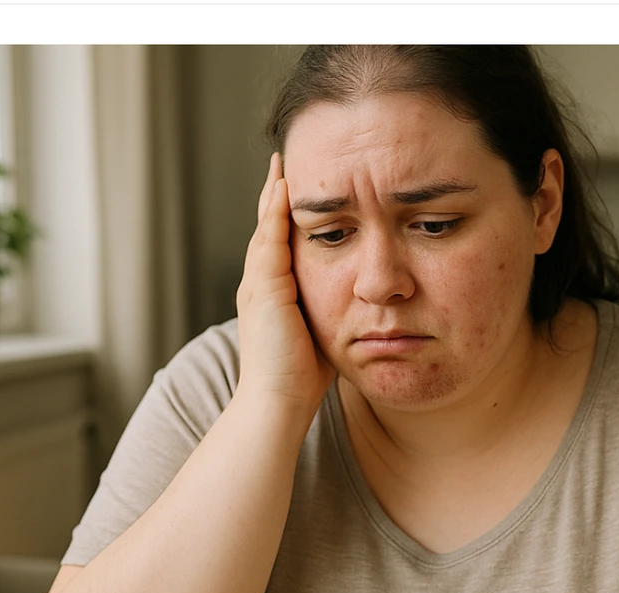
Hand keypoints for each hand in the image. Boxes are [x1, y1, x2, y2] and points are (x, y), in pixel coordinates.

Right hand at [235, 152, 335, 417]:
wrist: (277, 404)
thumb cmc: (302, 381)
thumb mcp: (322, 336)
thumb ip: (333, 314)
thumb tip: (361, 307)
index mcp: (270, 297)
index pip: (279, 247)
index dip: (286, 218)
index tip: (298, 191)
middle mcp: (257, 286)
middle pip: (267, 229)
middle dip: (275, 196)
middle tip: (285, 162)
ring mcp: (257, 286)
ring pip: (265, 229)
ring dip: (274, 195)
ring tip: (283, 164)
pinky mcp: (264, 290)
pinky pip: (269, 241)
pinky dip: (275, 213)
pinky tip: (285, 189)